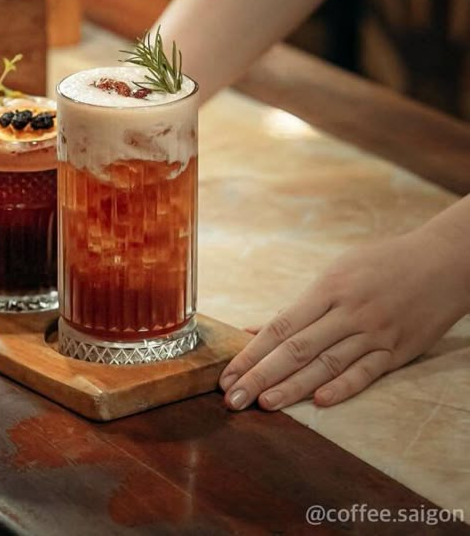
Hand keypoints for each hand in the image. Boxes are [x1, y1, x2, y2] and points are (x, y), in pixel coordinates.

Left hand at [220, 218, 469, 410]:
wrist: (441, 262)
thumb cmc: (380, 264)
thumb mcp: (337, 273)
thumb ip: (299, 307)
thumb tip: (255, 330)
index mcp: (328, 289)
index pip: (281, 326)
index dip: (251, 352)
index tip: (227, 374)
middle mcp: (347, 311)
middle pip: (297, 348)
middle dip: (260, 375)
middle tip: (233, 398)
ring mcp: (373, 332)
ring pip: (327, 364)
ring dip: (293, 387)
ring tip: (265, 404)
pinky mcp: (397, 350)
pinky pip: (367, 372)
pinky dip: (343, 387)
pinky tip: (319, 402)